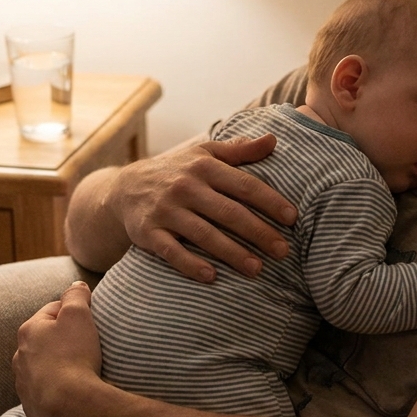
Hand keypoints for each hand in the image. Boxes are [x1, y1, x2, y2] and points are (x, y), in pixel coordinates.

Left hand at [12, 282, 102, 416]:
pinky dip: (57, 390)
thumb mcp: (78, 315)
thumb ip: (76, 296)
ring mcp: (24, 383)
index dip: (73, 313)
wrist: (69, 405)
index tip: (89, 322)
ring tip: (81, 371)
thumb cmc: (73, 356)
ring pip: (43, 367)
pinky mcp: (32, 407)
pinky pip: (46, 392)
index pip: (52, 311)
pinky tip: (72, 391)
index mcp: (28, 331)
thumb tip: (76, 286)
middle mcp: (20, 356)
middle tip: (86, 346)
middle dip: (63, 341)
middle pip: (46, 340)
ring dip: (58, 366)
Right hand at [109, 133, 296, 281]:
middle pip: (229, 212)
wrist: (124, 188)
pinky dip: (190, 264)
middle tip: (283, 251)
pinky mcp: (148, 233)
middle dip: (258, 233)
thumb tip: (274, 139)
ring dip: (232, 253)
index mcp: (204, 167)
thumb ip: (240, 150)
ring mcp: (166, 211)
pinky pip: (171, 251)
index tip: (292, 218)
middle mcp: (185, 187)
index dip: (270, 201)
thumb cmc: (177, 171)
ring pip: (204, 234)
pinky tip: (211, 276)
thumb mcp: (205, 154)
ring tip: (257, 269)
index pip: (244, 185)